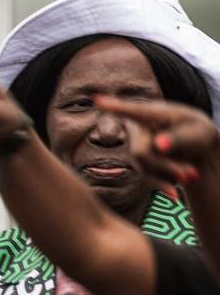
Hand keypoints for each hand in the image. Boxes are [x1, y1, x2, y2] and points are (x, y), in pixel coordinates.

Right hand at [95, 96, 219, 187]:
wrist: (197, 147)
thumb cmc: (197, 132)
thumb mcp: (196, 132)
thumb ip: (179, 138)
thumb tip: (158, 145)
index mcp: (152, 113)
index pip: (132, 111)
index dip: (114, 106)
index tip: (98, 99)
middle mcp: (137, 129)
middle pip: (141, 151)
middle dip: (165, 165)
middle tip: (190, 174)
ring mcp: (136, 146)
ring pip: (144, 167)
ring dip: (168, 175)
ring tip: (192, 176)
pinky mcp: (139, 163)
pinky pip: (147, 176)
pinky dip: (162, 185)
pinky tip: (174, 194)